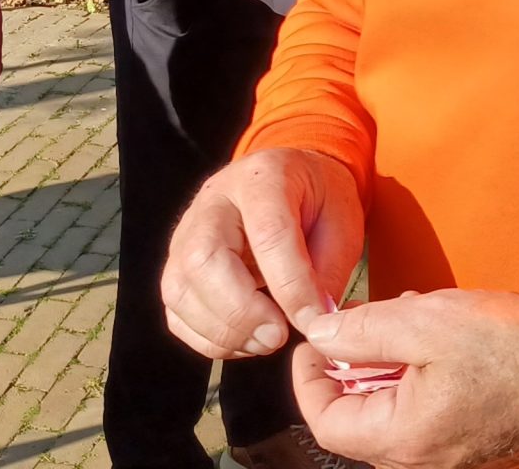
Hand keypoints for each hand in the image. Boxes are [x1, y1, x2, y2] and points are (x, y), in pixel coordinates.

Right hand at [162, 147, 364, 359]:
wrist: (288, 181)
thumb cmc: (316, 200)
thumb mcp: (343, 221)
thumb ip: (328, 269)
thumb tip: (311, 320)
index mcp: (262, 179)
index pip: (268, 234)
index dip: (291, 286)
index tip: (313, 320)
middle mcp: (213, 201)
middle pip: (203, 259)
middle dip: (242, 312)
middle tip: (279, 334)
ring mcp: (186, 233)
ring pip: (180, 291)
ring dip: (224, 332)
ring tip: (266, 340)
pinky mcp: (176, 264)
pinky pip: (176, 312)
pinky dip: (208, 339)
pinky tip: (244, 339)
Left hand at [290, 291, 518, 468]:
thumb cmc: (513, 349)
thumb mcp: (426, 322)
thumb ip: (363, 331)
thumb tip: (319, 335)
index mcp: (402, 439)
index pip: (325, 420)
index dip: (309, 376)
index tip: (315, 336)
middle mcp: (419, 461)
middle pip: (355, 419)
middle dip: (352, 365)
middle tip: (366, 318)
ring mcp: (446, 458)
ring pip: (389, 412)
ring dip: (388, 365)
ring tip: (413, 317)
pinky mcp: (469, 446)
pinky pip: (421, 415)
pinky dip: (417, 377)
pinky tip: (440, 339)